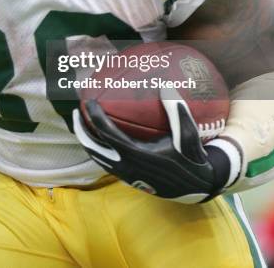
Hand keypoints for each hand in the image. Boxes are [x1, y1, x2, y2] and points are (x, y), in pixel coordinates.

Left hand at [73, 88, 241, 202]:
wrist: (196, 188)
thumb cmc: (191, 158)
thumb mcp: (187, 135)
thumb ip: (177, 110)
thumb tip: (165, 85)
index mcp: (135, 154)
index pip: (106, 132)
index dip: (94, 116)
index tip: (88, 101)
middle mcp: (126, 166)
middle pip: (92, 147)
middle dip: (81, 129)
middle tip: (76, 112)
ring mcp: (125, 175)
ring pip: (96, 158)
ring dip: (87, 141)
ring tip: (83, 124)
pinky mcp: (128, 179)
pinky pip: (105, 163)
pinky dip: (98, 149)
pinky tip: (100, 138)